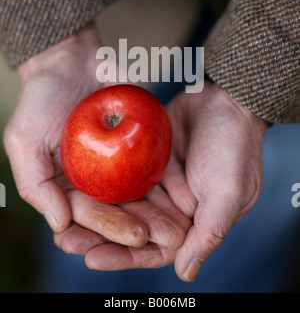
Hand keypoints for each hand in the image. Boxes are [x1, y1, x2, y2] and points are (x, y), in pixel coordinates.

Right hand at [4, 24, 190, 252]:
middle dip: (141, 227)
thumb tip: (61, 226)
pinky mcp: (136, 144)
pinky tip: (185, 196)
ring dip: (159, 214)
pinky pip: (152, 164)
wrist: (69, 59)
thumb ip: (35, 185)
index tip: (133, 236)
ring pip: (138, 194)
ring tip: (180, 228)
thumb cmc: (40, 100)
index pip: (87, 215)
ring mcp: (116, 163)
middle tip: (166, 238)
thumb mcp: (23, 141)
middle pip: (118, 210)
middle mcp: (93, 180)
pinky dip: (167, 182)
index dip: (109, 229)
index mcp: (66, 186)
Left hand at [82, 81, 266, 280]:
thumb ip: (209, 231)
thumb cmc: (234, 148)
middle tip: (67, 243)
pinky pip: (122, 175)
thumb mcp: (228, 191)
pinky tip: (76, 186)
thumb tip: (185, 274)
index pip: (156, 248)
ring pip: (123, 203)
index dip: (125, 256)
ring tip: (63, 221)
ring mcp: (158, 183)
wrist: (227, 101)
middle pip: (132, 228)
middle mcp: (172, 207)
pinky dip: (102, 182)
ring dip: (95, 212)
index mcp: (193, 222)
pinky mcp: (147, 161)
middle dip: (100, 237)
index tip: (93, 258)